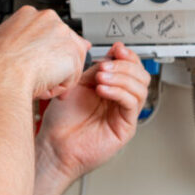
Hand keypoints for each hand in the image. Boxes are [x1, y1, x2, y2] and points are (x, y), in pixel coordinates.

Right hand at [0, 6, 90, 99]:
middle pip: (62, 44)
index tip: (36, 61)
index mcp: (29, 14)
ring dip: (55, 77)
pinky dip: (59, 87)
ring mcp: (62, 33)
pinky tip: (44, 87)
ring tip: (37, 84)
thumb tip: (29, 42)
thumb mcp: (0, 40)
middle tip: (40, 77)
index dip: (44, 50)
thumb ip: (19, 36)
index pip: (47, 30)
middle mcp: (48, 19)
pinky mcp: (72, 52)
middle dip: (55, 64)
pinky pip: (72, 76)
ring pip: (68, 61)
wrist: (2, 76)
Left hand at [36, 42, 149, 178]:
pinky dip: (119, 92)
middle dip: (125, 65)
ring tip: (101, 77)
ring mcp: (124, 114)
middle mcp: (119, 100)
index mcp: (111, 87)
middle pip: (141, 76)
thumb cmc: (61, 120)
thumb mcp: (77, 84)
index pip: (131, 67)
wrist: (54, 145)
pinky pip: (131, 104)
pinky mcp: (125, 127)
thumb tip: (112, 53)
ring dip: (121, 77)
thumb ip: (95, 69)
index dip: (127, 55)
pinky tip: (102, 90)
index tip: (117, 48)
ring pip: (140, 88)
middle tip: (106, 65)